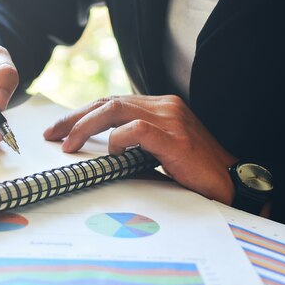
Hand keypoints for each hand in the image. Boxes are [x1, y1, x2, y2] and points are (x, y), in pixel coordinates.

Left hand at [43, 95, 236, 203]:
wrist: (232, 182)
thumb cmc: (194, 169)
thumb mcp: (160, 148)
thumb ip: (135, 140)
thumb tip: (98, 148)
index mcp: (158, 105)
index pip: (111, 102)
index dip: (82, 114)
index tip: (59, 129)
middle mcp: (163, 105)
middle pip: (107, 102)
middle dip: (74, 118)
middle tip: (51, 134)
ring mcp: (170, 118)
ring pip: (115, 110)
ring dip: (85, 127)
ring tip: (67, 144)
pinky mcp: (175, 137)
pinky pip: (137, 130)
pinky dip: (118, 140)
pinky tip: (110, 153)